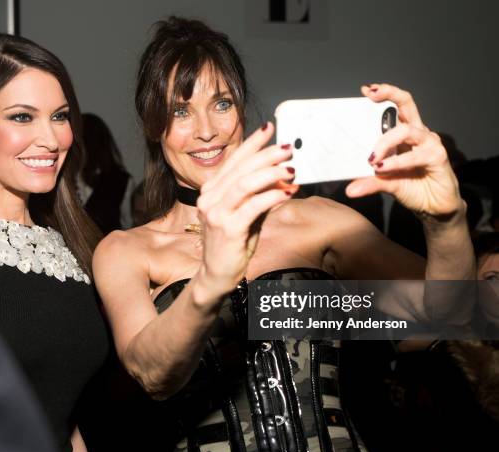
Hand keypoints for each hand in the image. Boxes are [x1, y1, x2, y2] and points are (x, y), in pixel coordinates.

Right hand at [195, 122, 296, 297]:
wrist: (218, 274)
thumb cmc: (233, 242)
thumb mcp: (247, 213)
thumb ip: (260, 193)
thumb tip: (285, 175)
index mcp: (211, 190)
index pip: (233, 160)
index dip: (252, 143)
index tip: (270, 128)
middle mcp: (209, 198)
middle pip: (241, 168)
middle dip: (267, 155)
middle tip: (288, 148)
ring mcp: (216, 213)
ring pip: (245, 183)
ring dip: (271, 173)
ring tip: (291, 168)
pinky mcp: (228, 228)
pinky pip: (253, 206)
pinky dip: (272, 196)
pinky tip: (288, 192)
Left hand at [346, 83, 462, 219]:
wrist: (433, 207)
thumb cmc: (412, 187)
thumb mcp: (385, 183)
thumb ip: (368, 182)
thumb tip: (349, 189)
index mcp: (404, 134)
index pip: (395, 107)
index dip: (384, 94)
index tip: (365, 91)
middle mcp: (418, 134)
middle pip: (407, 104)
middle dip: (389, 95)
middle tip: (371, 97)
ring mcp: (429, 144)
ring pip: (407, 130)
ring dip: (385, 142)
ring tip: (372, 158)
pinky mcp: (438, 158)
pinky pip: (416, 156)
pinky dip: (397, 162)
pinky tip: (383, 168)